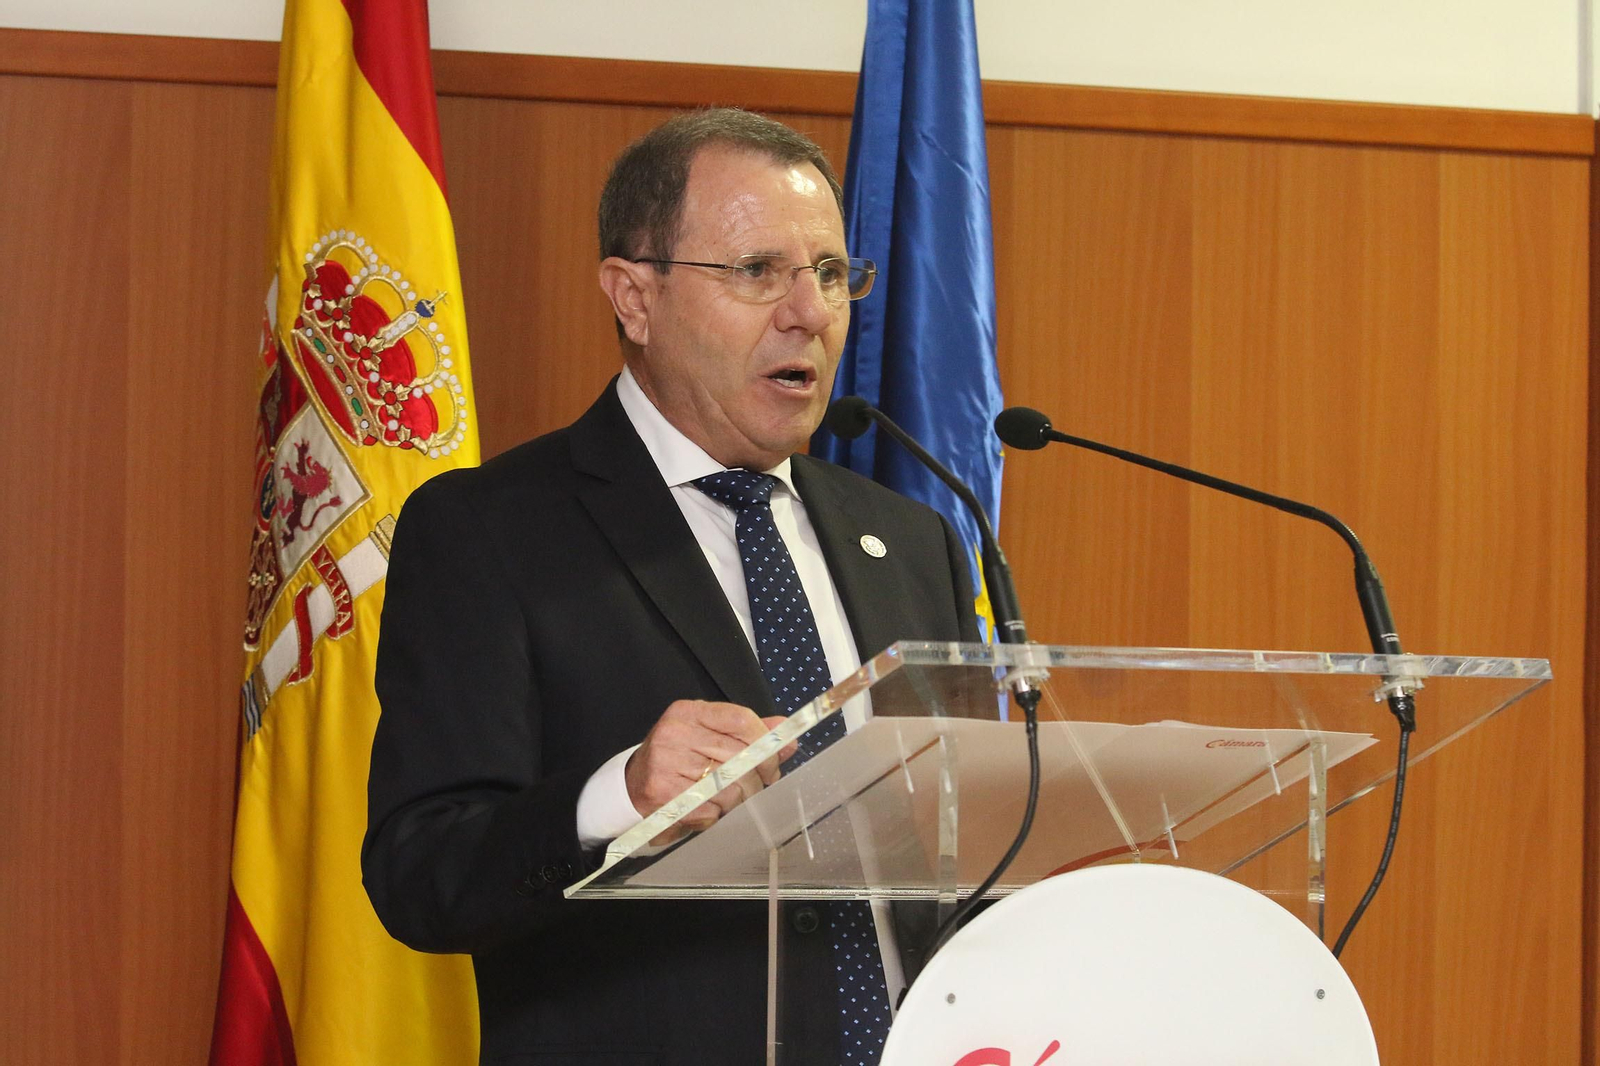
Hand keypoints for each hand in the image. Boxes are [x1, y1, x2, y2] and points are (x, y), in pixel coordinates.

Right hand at [625, 700, 796, 843]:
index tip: (774, 760)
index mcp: (688, 712)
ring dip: (737, 800)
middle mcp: (674, 733)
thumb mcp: (708, 736)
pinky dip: (716, 814)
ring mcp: (665, 764)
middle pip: (739, 756)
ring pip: (729, 787)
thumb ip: (748, 734)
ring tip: (727, 798)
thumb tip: (787, 736)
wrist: (631, 786)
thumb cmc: (678, 759)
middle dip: (758, 777)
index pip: (740, 719)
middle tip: (758, 786)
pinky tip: (705, 808)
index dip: (765, 742)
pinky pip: (710, 810)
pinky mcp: (662, 795)